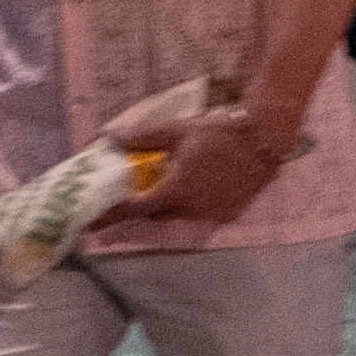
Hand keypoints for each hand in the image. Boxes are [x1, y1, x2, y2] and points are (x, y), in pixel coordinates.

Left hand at [121, 105, 289, 225]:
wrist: (264, 140)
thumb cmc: (218, 133)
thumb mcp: (178, 131)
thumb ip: (144, 139)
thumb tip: (112, 140)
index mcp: (178, 190)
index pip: (137, 210)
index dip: (112, 217)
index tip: (91, 224)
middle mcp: (193, 210)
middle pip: (156, 218)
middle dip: (140, 211)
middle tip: (123, 202)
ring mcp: (212, 216)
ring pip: (178, 219)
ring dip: (165, 209)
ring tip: (158, 193)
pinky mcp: (227, 216)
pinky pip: (198, 216)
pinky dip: (188, 208)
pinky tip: (191, 191)